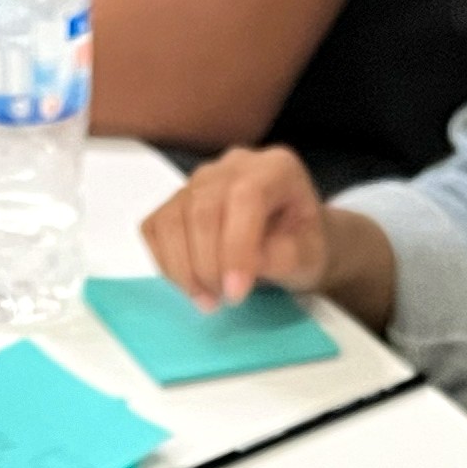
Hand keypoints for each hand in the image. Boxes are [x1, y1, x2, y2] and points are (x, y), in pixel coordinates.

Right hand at [141, 147, 332, 306]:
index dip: (236, 246)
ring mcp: (200, 180)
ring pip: (172, 219)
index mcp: (276, 168)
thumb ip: (283, 257)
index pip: (246, 196)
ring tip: (206, 301)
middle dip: (207, 265)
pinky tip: (190, 285)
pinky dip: (166, 263)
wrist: (294, 241)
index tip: (236, 293)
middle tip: (221, 302)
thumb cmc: (304, 246)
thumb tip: (245, 266)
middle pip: (203, 208)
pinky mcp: (177, 201)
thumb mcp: (310, 257)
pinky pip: (156, 228)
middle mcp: (234, 165)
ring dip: (183, 269)